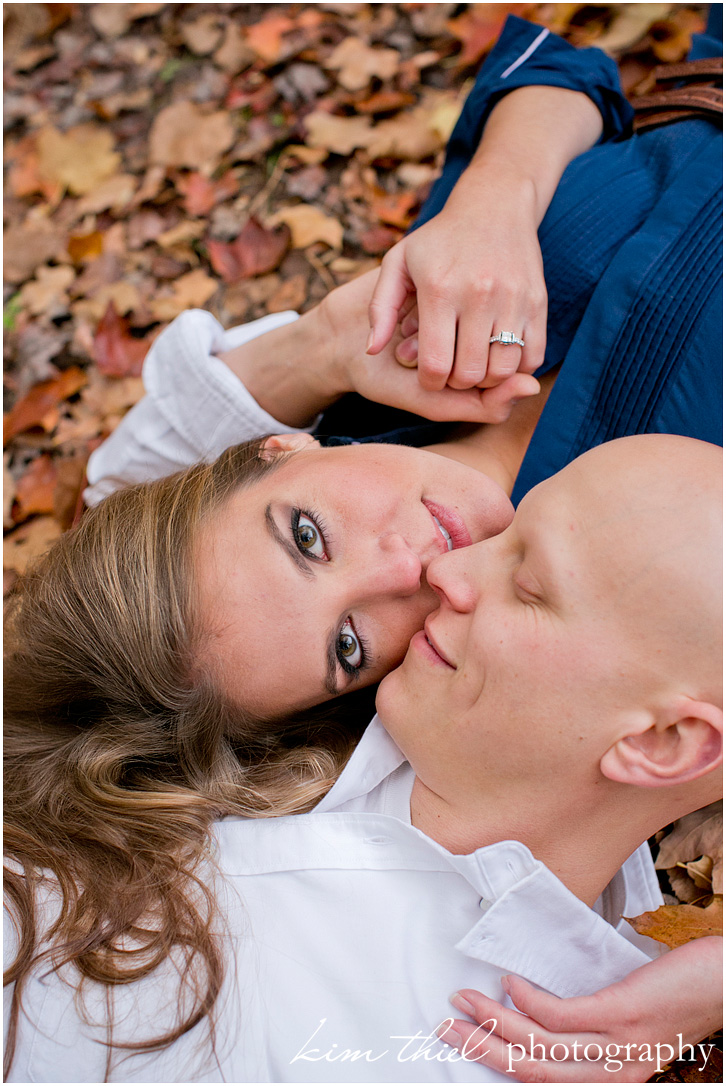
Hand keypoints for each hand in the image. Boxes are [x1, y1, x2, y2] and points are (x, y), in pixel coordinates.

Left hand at [366, 168, 547, 392]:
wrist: (495, 205)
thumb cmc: (439, 240)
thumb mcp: (398, 263)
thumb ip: (380, 308)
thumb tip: (371, 351)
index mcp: (440, 290)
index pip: (436, 365)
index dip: (431, 382)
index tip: (430, 376)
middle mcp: (478, 295)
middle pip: (470, 374)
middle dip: (458, 383)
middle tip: (453, 372)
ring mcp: (512, 299)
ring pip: (503, 371)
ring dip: (488, 379)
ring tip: (476, 365)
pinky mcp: (537, 302)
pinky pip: (533, 357)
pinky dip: (517, 368)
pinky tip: (500, 356)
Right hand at [437, 937, 721, 1081]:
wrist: (722, 984)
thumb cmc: (679, 996)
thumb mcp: (630, 1024)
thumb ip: (590, 1024)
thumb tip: (539, 1006)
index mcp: (609, 1078)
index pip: (542, 1081)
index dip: (496, 1063)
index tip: (465, 1040)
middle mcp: (609, 1072)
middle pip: (530, 1069)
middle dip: (481, 1047)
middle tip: (446, 1025)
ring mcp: (614, 1047)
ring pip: (538, 1047)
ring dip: (494, 1021)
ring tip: (466, 998)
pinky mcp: (620, 1016)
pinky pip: (560, 1016)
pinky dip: (527, 1000)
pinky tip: (511, 983)